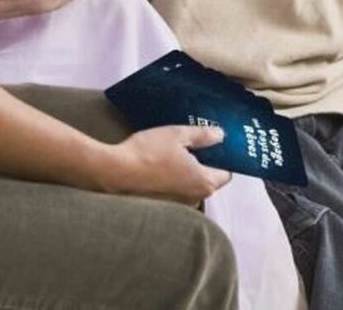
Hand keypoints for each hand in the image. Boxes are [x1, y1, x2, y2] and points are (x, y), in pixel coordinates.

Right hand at [103, 124, 231, 205]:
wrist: (116, 172)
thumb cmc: (148, 152)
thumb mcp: (177, 135)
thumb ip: (202, 135)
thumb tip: (220, 135)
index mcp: (204, 182)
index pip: (226, 173)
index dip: (221, 157)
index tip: (211, 144)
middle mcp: (196, 199)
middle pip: (208, 180)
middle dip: (202, 163)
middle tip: (187, 144)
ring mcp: (179, 206)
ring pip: (190, 186)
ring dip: (185, 172)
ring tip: (170, 153)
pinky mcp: (164, 207)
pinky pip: (176, 192)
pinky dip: (172, 180)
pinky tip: (159, 166)